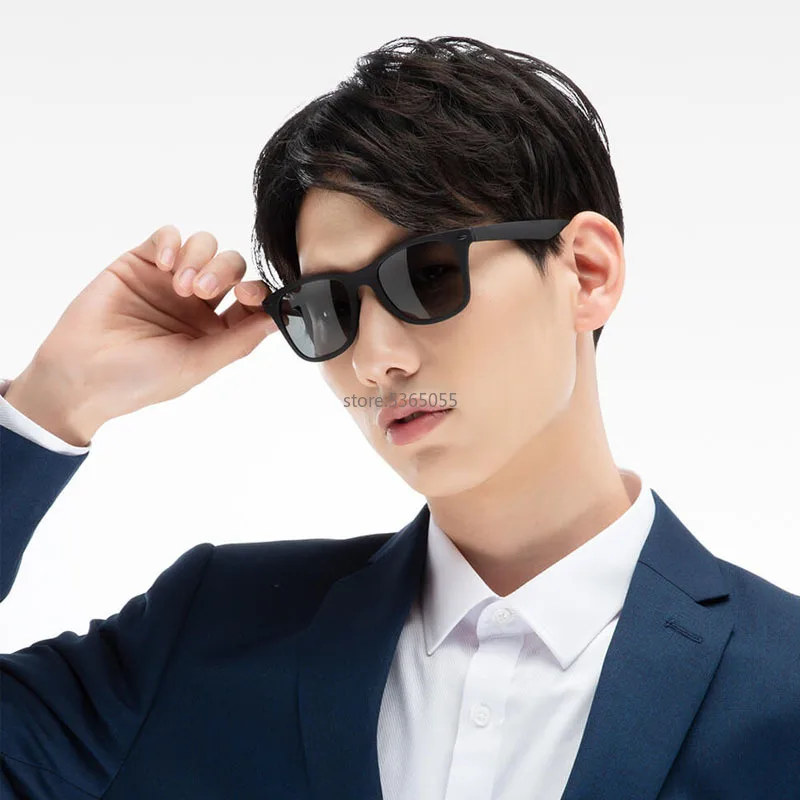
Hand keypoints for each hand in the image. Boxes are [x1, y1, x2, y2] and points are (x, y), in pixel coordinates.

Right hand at [5, 225, 278, 445]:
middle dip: (225, 272)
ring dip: (200, 258)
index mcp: (216, 329)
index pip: (251, 300)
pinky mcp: (141, 262)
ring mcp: (169, 280)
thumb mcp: (197, 364)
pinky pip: (168, 235)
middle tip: (203, 291)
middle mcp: (197, 302)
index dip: (258, 293)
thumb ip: (239, 341)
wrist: (80, 373)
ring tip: (180, 285)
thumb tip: (279, 320)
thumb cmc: (139, 379)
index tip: (250, 295)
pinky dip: (173, 242)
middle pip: (232, 267)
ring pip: (205, 245)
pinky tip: (165, 264)